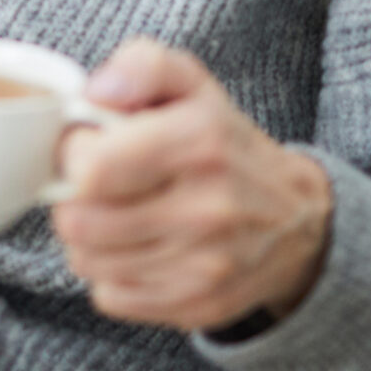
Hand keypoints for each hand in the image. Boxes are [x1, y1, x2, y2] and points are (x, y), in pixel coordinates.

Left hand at [49, 37, 331, 333]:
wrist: (297, 220)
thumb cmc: (225, 145)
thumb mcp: (191, 85)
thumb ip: (141, 66)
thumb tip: (96, 92)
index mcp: (201, 143)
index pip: (92, 168)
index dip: (72, 155)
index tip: (88, 148)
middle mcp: (208, 209)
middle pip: (80, 222)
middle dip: (73, 200)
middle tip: (96, 187)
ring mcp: (205, 265)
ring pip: (88, 262)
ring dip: (88, 239)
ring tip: (115, 216)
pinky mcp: (198, 304)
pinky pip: (110, 296)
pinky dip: (111, 274)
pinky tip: (136, 249)